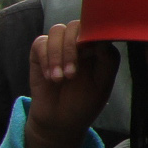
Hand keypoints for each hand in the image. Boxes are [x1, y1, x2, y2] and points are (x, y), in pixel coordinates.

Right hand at [24, 21, 116, 147]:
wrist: (60, 121)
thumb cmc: (85, 103)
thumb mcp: (102, 84)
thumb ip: (107, 59)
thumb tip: (103, 37)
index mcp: (97, 47)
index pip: (96, 27)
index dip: (91, 37)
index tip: (89, 55)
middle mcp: (78, 43)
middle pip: (75, 26)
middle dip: (72, 49)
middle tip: (71, 75)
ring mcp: (58, 46)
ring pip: (57, 31)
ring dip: (57, 55)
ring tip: (60, 79)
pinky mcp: (40, 53)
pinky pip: (40, 43)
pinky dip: (45, 59)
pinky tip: (49, 77)